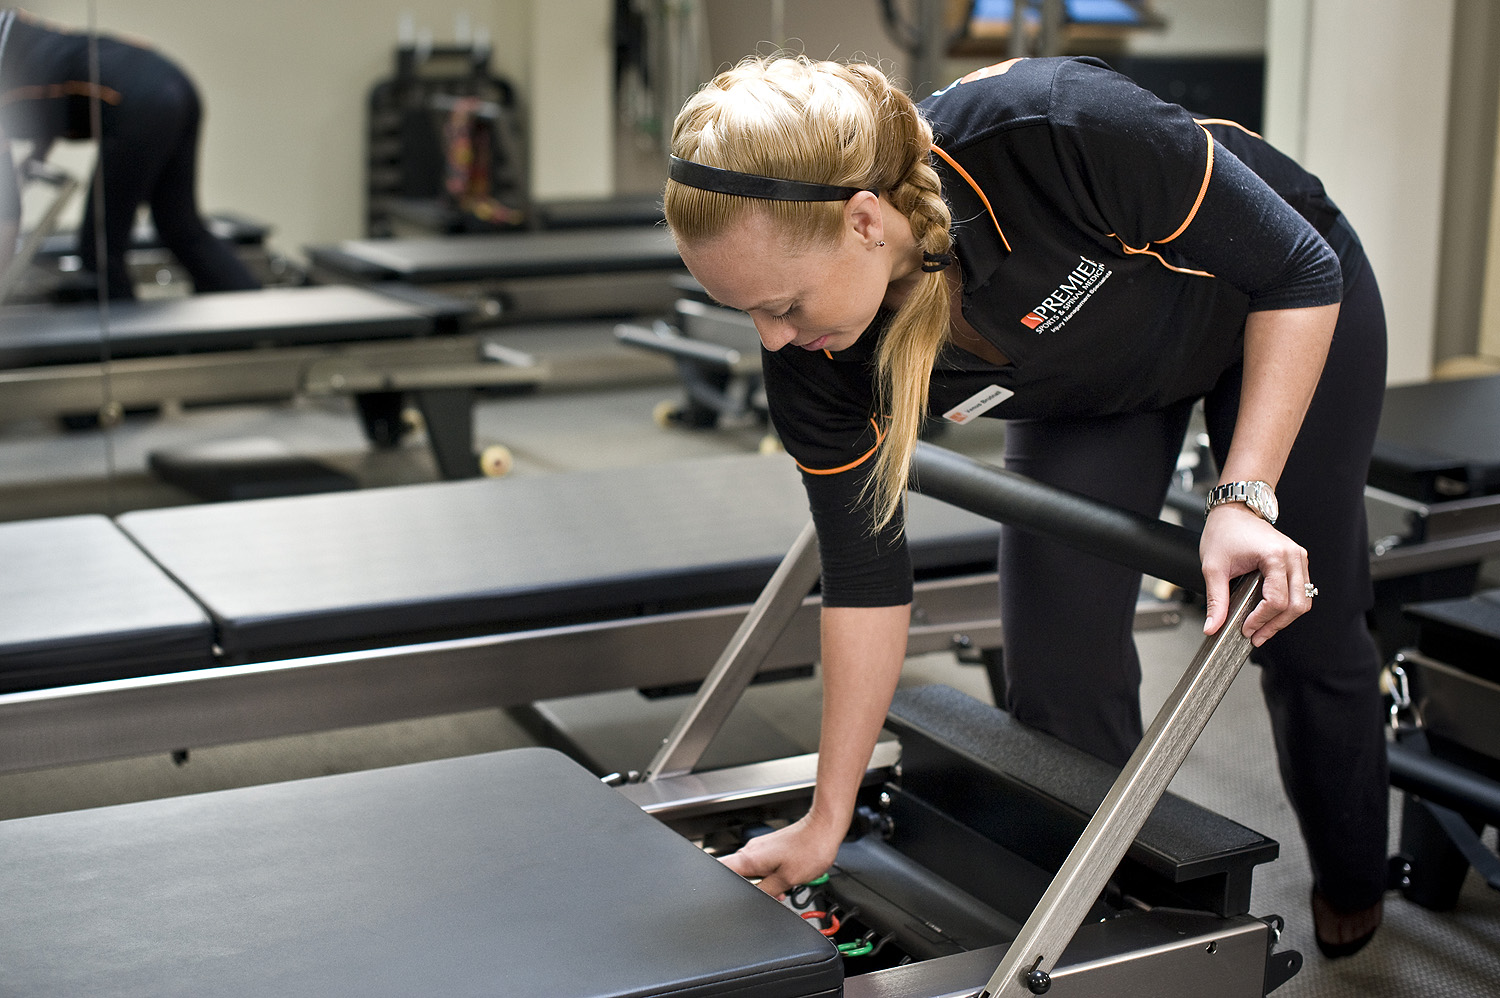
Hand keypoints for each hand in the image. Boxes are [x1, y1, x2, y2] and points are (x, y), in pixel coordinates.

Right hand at [719, 814, 843, 897]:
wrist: (824, 829)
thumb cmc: (810, 849)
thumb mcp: (787, 880)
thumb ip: (766, 892)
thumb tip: (754, 901)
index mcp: (749, 858)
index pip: (720, 870)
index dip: (717, 886)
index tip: (725, 897)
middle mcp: (751, 850)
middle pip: (736, 875)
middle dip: (749, 890)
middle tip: (767, 895)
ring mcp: (761, 848)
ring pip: (752, 872)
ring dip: (763, 884)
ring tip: (781, 888)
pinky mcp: (771, 848)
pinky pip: (762, 866)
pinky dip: (770, 877)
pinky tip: (785, 881)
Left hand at [1200, 503, 1312, 645]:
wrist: (1234, 510)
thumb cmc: (1224, 532)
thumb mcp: (1213, 568)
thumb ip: (1215, 600)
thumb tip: (1211, 627)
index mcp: (1275, 556)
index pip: (1277, 600)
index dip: (1262, 620)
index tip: (1246, 630)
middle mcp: (1293, 556)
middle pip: (1297, 604)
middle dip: (1276, 625)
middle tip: (1256, 636)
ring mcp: (1299, 558)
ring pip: (1303, 600)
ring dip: (1284, 619)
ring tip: (1262, 629)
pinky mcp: (1298, 561)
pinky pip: (1301, 591)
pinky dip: (1288, 606)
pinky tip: (1269, 615)